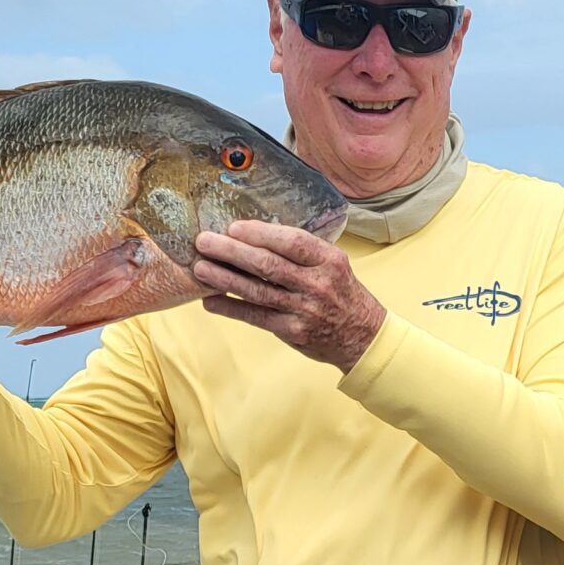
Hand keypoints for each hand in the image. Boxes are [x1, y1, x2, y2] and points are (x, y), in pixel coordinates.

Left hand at [192, 221, 384, 371]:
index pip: (291, 241)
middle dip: (231, 251)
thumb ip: (302, 251)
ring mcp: (304, 309)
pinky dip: (231, 308)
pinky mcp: (292, 331)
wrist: (363, 337)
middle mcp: (316, 284)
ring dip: (224, 278)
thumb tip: (255, 236)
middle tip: (204, 242)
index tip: (233, 227)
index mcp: (328, 260)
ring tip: (200, 268)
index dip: (259, 233)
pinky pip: (256, 317)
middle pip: (267, 264)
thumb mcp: (332, 264)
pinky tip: (211, 300)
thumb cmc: (342, 294)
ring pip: (257, 291)